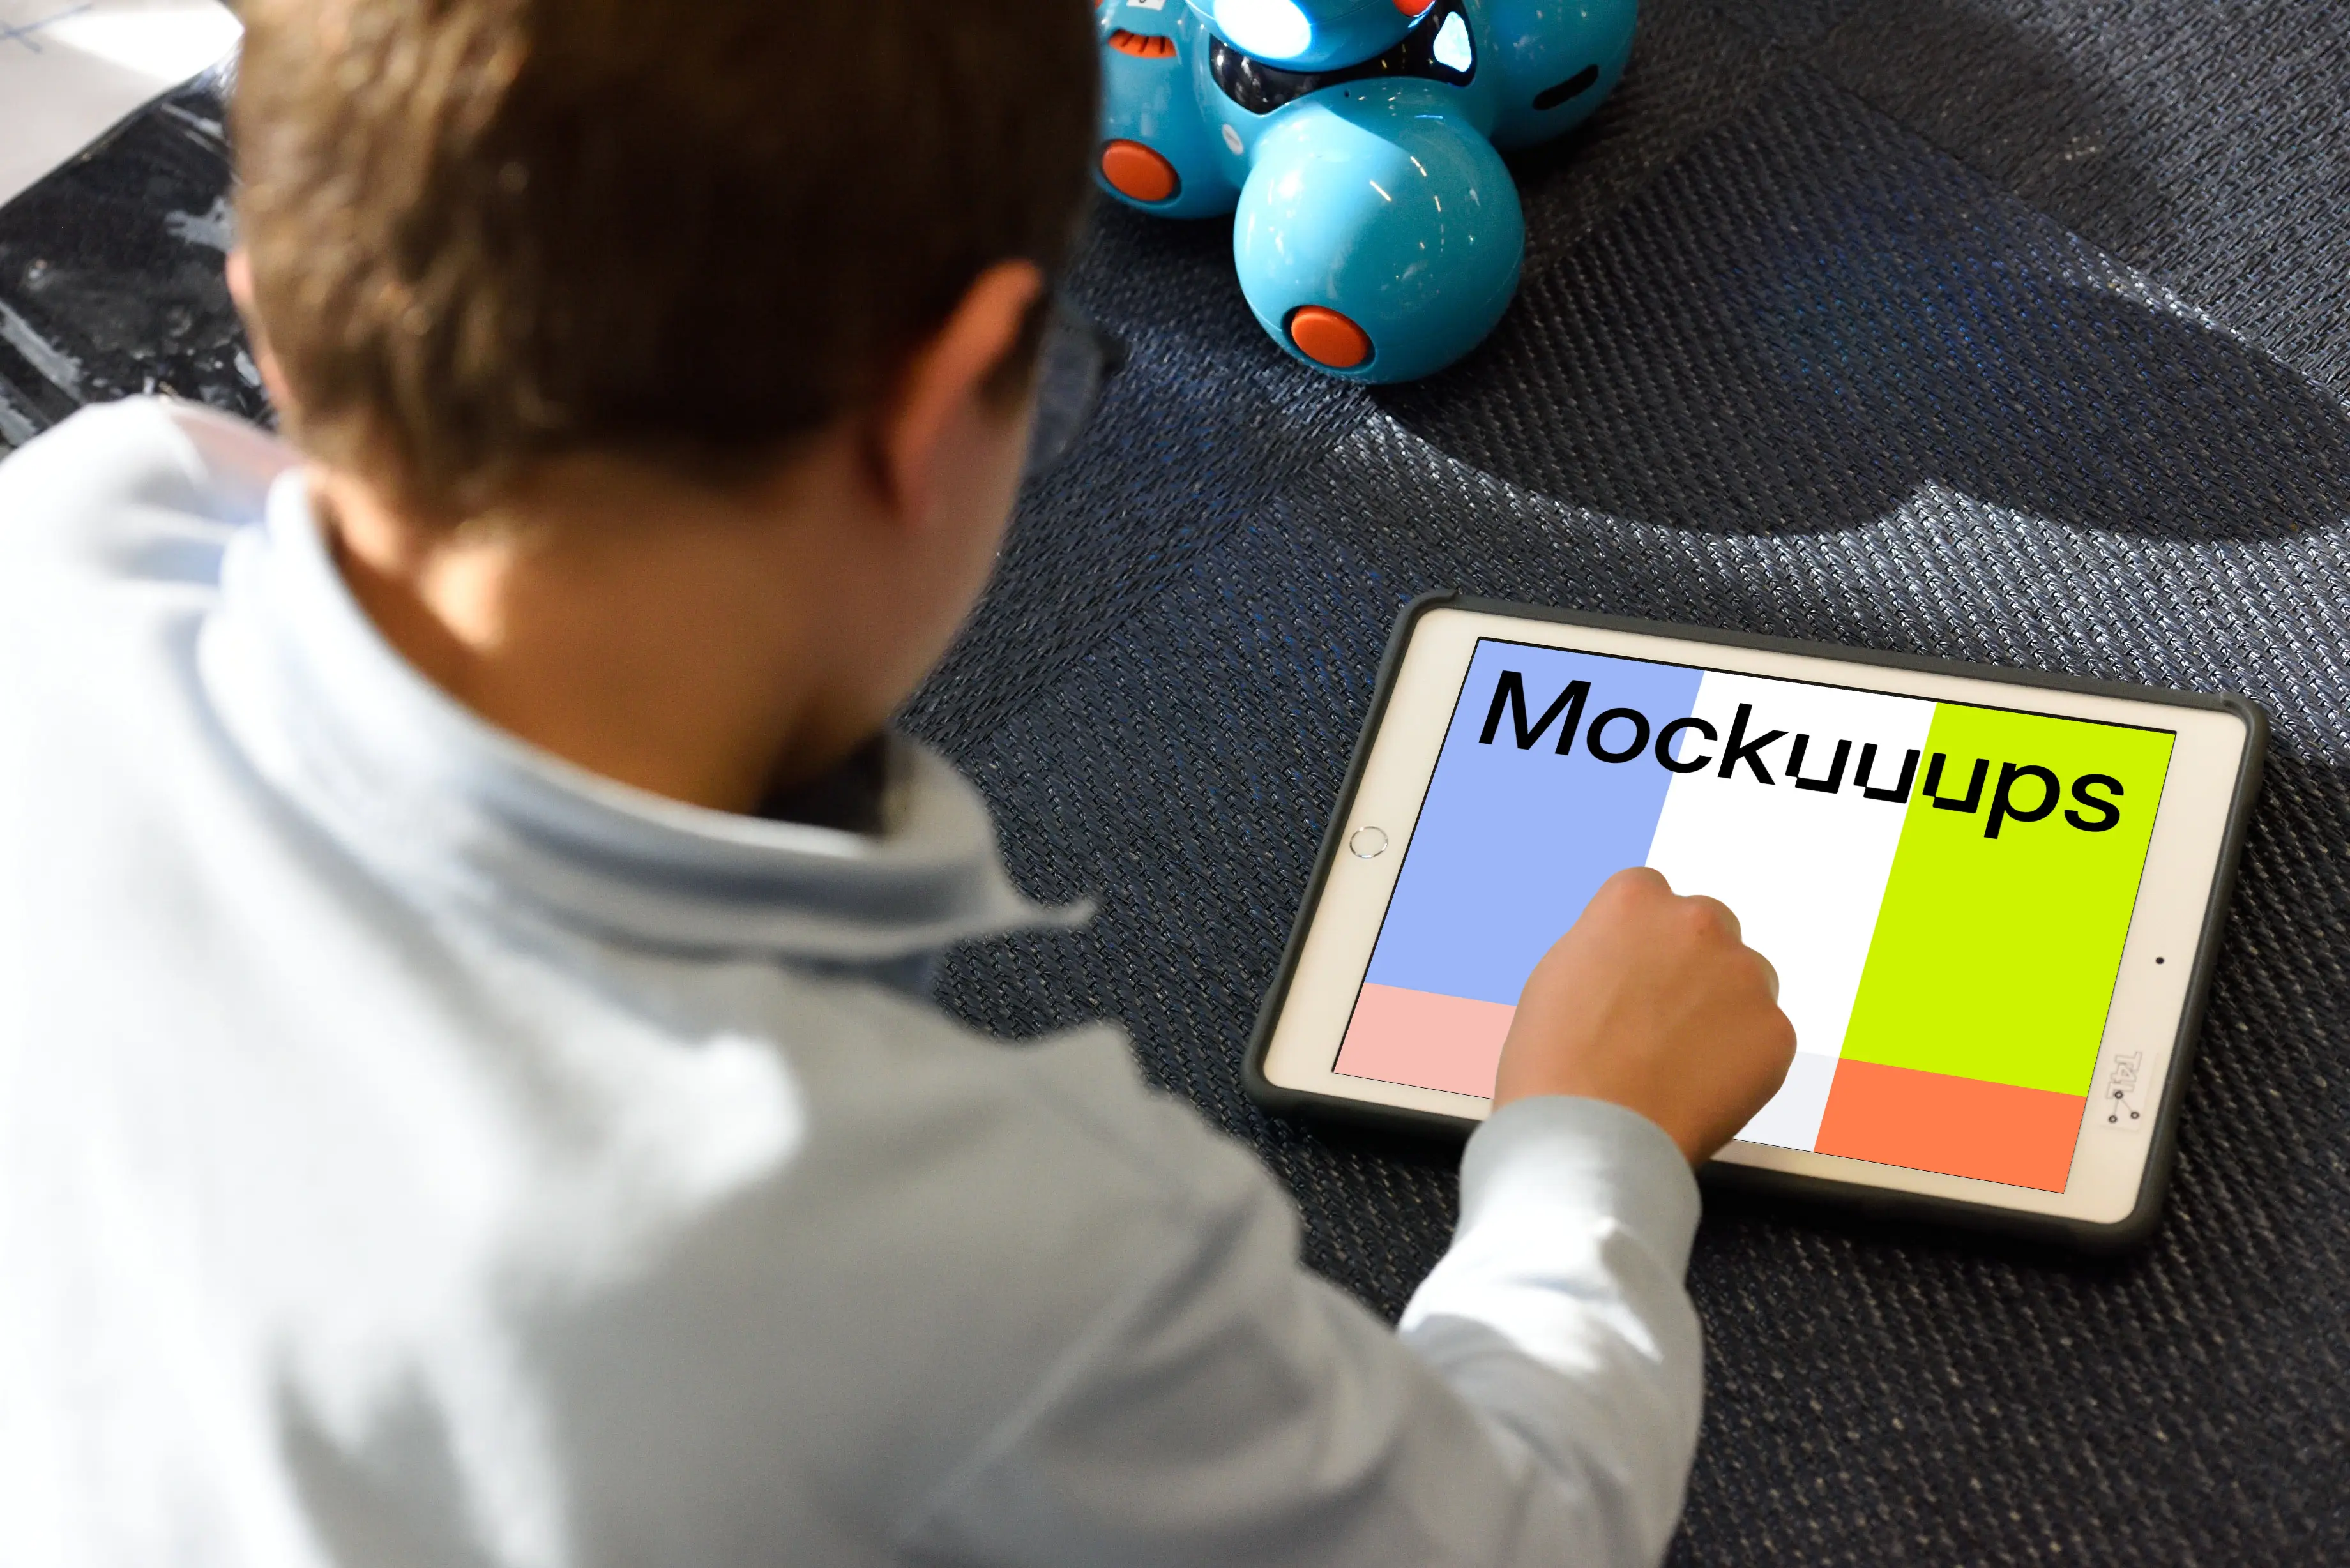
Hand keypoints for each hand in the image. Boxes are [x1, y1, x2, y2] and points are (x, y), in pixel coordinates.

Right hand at [1492, 867, 1795, 1166]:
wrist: (1587, 1138)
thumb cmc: (1554, 1068)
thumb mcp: (1561, 976)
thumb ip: (1609, 947)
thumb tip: (1635, 955)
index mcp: (1634, 900)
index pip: (1653, 895)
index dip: (1642, 941)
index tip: (1637, 973)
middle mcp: (1696, 923)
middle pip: (1709, 930)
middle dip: (1693, 967)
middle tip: (1662, 1023)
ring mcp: (1743, 975)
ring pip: (1746, 982)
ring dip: (1724, 1011)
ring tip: (1677, 1065)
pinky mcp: (1775, 1031)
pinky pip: (1765, 1038)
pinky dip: (1742, 1062)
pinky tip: (1699, 1090)